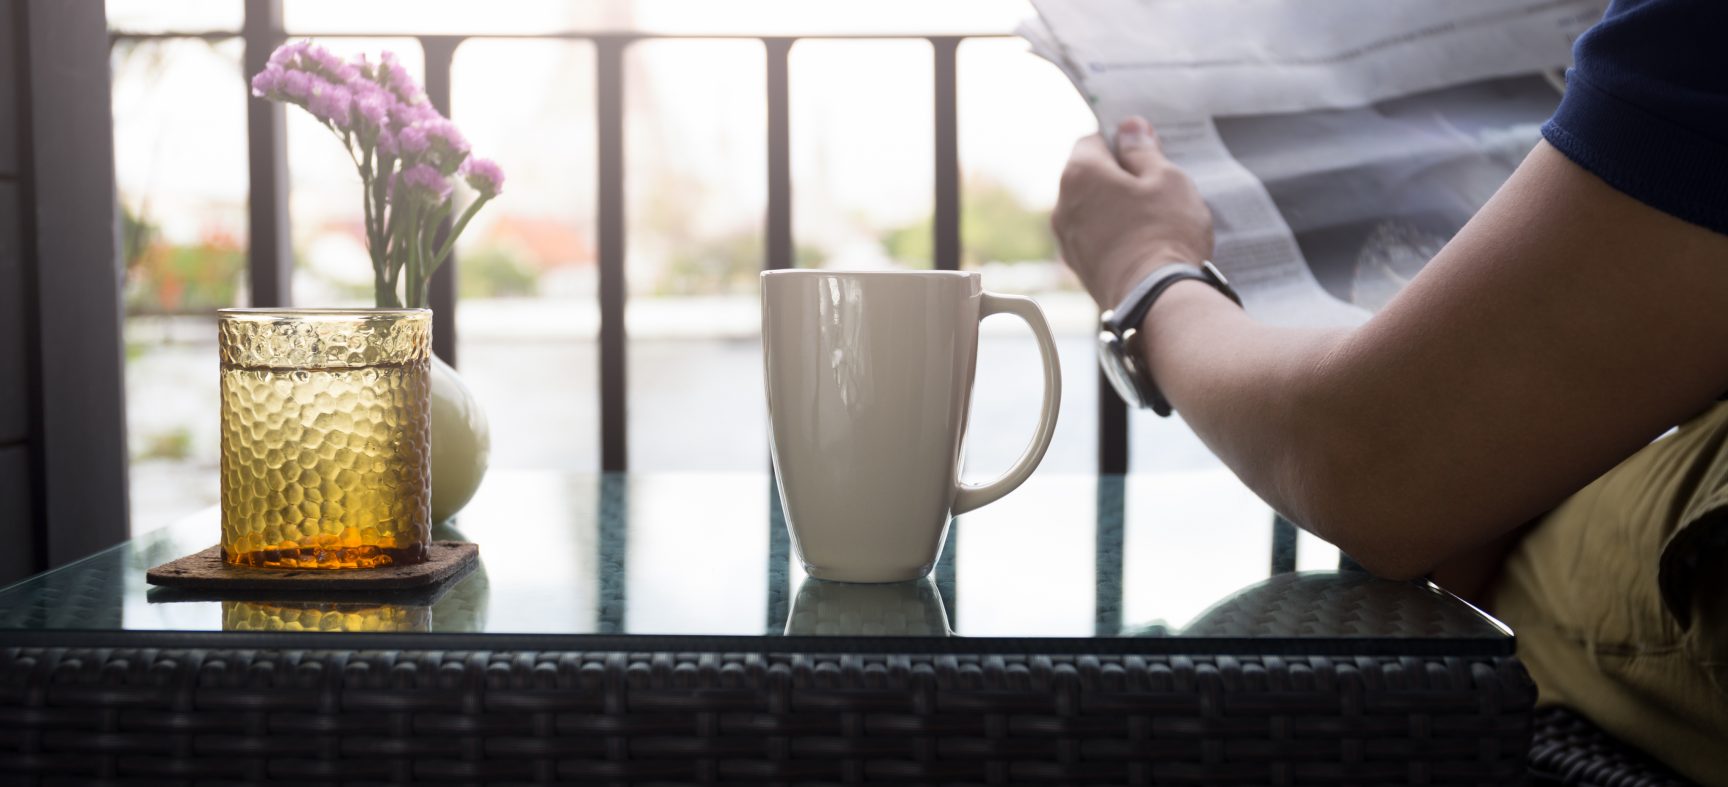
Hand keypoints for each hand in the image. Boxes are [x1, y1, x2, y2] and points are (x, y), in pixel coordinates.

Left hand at [1052, 116, 1213, 309]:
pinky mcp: (1079, 268)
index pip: (1092, 140)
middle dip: (1119, 176)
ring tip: (1154, 219)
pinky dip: (1113, 235)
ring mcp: (1068, 240)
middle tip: (1156, 187)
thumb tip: (1129, 129)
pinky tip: (1143, 244)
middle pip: (1089, 176)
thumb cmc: (1163, 233)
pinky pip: (1094, 238)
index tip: (1146, 152)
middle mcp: (1063, 205)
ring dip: (1116, 208)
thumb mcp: (1165, 178)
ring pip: (1091, 210)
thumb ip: (1143, 150)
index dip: (1121, 142)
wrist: (1156, 300)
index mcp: (1080, 173)